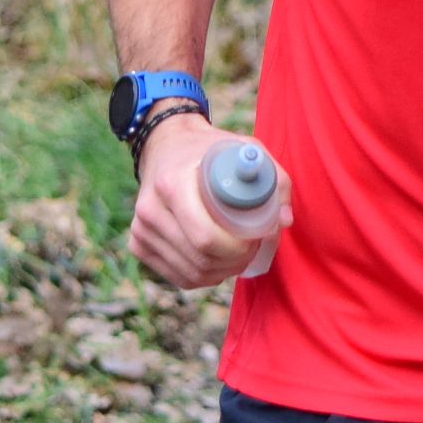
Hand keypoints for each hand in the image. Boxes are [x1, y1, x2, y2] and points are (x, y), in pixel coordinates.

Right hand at [125, 116, 283, 288]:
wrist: (166, 145)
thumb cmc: (210, 150)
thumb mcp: (245, 149)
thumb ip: (273, 179)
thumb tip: (283, 220)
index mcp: (172, 183)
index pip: (206, 238)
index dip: (238, 248)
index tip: (256, 238)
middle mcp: (150, 209)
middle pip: (201, 260)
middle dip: (235, 262)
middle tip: (252, 249)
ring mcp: (140, 229)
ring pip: (191, 274)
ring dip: (222, 272)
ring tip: (238, 254)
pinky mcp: (138, 244)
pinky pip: (178, 277)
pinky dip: (204, 276)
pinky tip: (218, 259)